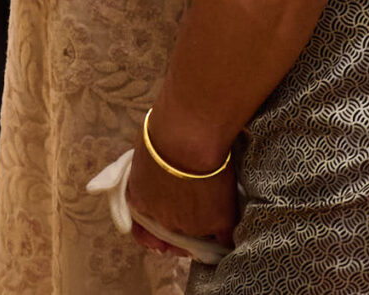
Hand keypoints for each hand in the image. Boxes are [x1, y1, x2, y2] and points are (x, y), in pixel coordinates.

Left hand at [125, 120, 238, 257]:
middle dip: (181, 225)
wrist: (188, 135)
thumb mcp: (146, 150)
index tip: (161, 236)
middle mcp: (163, 218)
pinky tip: (228, 227)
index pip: (145, 228)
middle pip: (173, 231)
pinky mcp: (217, 222)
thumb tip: (160, 165)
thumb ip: (150, 167)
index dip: (153, 233)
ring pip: (199, 233)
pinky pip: (224, 237)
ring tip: (215, 206)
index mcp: (140, 199)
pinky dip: (226, 235)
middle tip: (195, 211)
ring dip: (205, 226)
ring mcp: (191, 224)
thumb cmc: (165, 130)